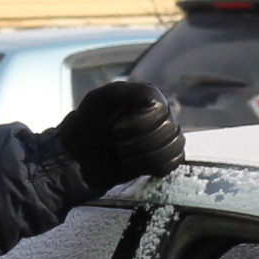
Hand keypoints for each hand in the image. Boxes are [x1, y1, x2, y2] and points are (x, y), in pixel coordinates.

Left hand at [56, 78, 181, 192]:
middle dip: (141, 142)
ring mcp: (164, 135)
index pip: (161, 110)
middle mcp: (161, 113)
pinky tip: (137, 164)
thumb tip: (153, 99)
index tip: (117, 129)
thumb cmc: (90, 122)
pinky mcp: (163, 155)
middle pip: (170, 130)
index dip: (139, 124)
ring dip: (148, 155)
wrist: (82, 152)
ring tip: (126, 155)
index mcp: (149, 96)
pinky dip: (156, 165)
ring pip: (175, 146)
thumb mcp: (100, 100)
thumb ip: (125, 92)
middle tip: (119, 145)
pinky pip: (175, 161)